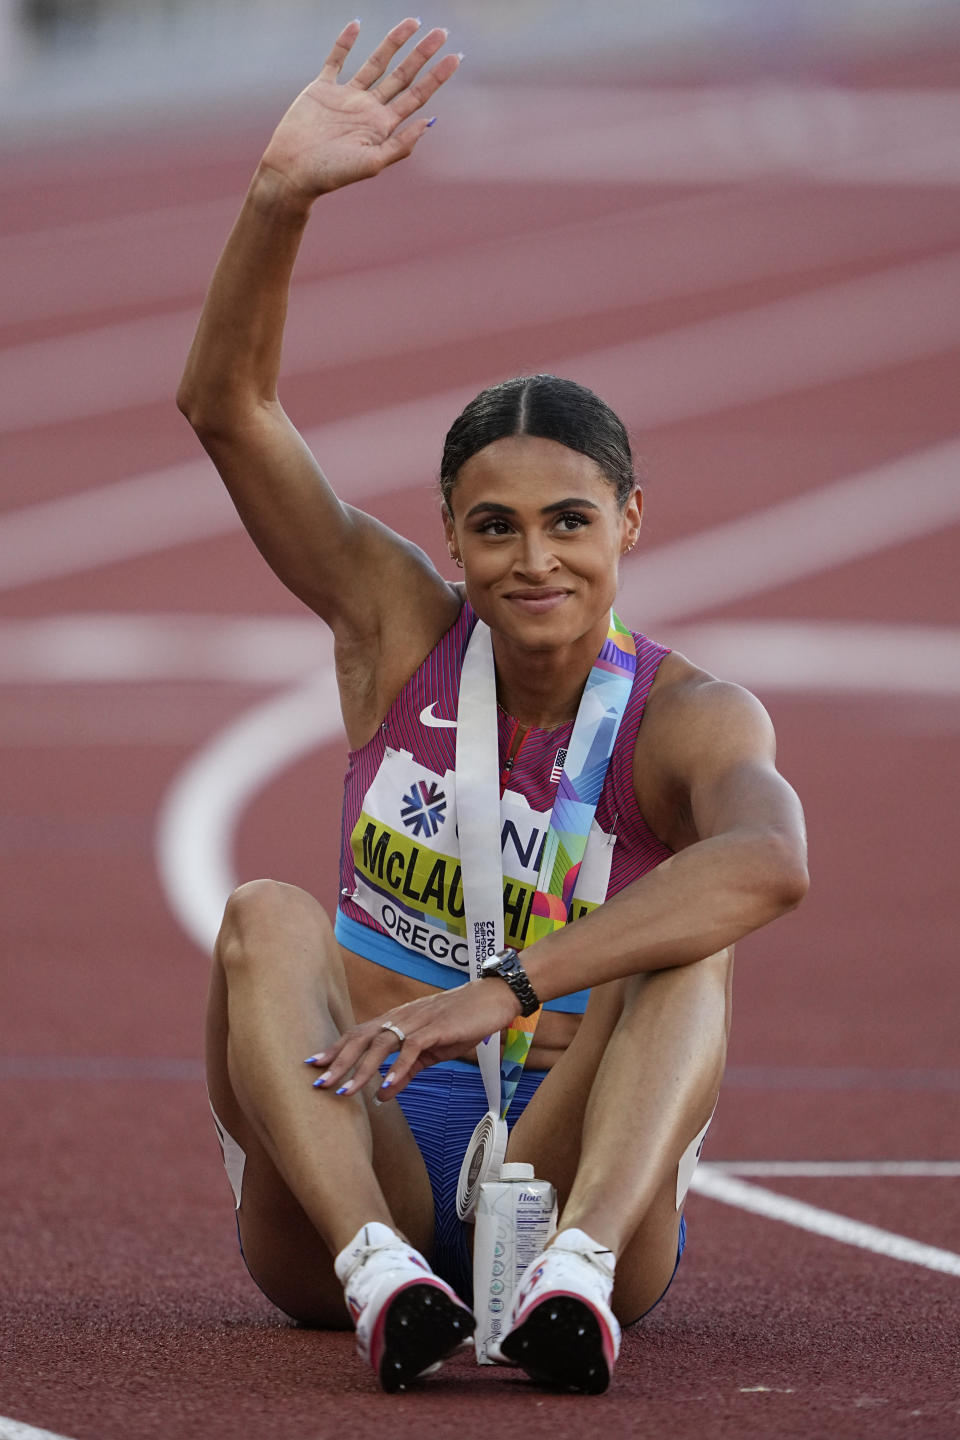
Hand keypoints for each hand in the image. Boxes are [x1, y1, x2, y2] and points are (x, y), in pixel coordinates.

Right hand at [260, 18, 458, 199]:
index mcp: (383, 126)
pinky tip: (356, 24)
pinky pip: (336, 60)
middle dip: (422, 54)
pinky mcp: (322, 89)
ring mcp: (346, 97)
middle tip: (442, 32)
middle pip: (402, 75)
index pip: (416, 96)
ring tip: (413, 21)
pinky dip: (344, 42)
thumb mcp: (372, 163)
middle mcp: (368, 109)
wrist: (292, 172)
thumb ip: (400, 144)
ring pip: (376, 62)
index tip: (456, 57)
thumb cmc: (331, 174)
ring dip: (394, 42)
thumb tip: (430, 121)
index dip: (437, 77)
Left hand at [304, 979, 517, 1098]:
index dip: (335, 1048)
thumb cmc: (461, 1022)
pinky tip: (387, 1087)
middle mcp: (401, 1017)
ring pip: (381, 1044)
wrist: (491, 999)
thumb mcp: (430, 1050)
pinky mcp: (436, 1029)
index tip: (314, 1064)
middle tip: (318, 1082)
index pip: (358, 1033)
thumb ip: (406, 1070)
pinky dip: (398, 1069)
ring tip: (345, 1092)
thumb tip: (382, 1094)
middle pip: (361, 1038)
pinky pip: (412, 1050)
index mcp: (397, 1020)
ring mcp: (417, 1022)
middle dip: (338, 1061)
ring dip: (361, 1070)